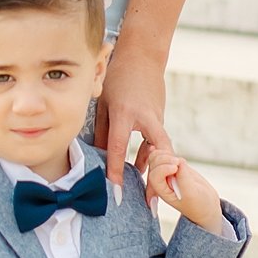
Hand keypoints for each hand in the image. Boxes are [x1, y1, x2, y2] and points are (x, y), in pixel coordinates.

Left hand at [95, 41, 173, 201]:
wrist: (144, 54)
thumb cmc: (117, 76)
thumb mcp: (103, 100)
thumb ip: (100, 130)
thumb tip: (96, 157)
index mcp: (125, 113)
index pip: (119, 147)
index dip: (116, 171)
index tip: (116, 192)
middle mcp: (145, 117)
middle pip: (157, 153)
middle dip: (157, 180)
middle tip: (153, 203)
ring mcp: (157, 118)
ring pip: (161, 150)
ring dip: (156, 171)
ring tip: (150, 195)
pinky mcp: (160, 118)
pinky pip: (157, 142)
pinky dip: (152, 155)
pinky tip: (144, 168)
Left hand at [145, 149, 223, 230]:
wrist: (207, 205)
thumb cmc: (199, 205)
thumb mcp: (192, 194)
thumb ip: (184, 178)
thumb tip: (179, 162)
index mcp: (162, 191)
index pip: (154, 176)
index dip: (162, 168)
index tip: (175, 168)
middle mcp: (163, 181)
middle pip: (154, 163)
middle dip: (164, 158)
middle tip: (178, 162)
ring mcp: (170, 174)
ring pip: (159, 157)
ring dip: (168, 155)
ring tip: (179, 161)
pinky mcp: (178, 168)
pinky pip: (169, 157)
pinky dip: (173, 155)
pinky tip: (180, 161)